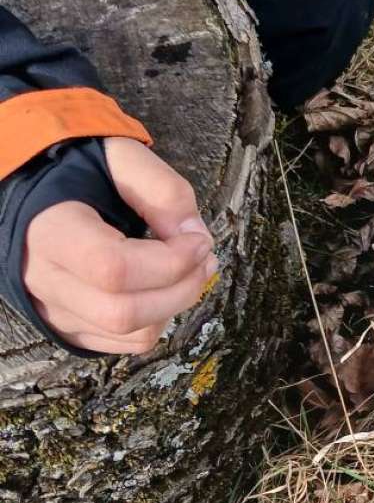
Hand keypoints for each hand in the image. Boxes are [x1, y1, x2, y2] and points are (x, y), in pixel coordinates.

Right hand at [23, 138, 215, 353]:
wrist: (39, 191)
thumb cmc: (83, 170)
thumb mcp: (123, 158)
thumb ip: (164, 191)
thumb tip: (196, 239)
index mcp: (50, 232)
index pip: (112, 268)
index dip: (170, 261)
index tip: (198, 240)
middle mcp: (43, 279)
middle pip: (122, 313)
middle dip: (181, 289)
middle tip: (205, 259)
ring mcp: (53, 309)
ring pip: (128, 333)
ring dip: (175, 306)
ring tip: (189, 270)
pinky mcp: (69, 326)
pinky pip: (124, 343)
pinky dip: (157, 320)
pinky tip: (163, 288)